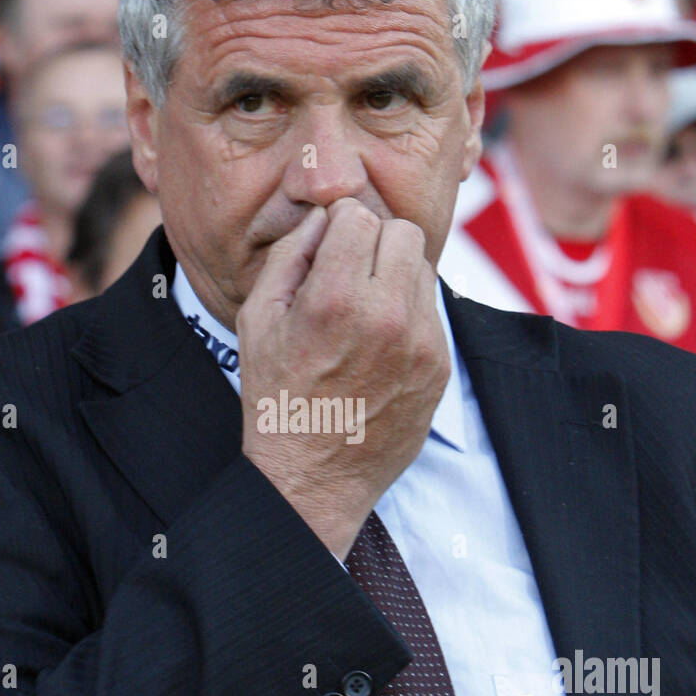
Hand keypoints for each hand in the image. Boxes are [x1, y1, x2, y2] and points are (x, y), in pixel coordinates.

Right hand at [238, 198, 449, 559]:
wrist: (313, 479)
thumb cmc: (277, 398)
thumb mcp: (257, 320)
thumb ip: (291, 255)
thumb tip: (325, 217)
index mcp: (336, 299)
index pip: (359, 215)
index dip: (339, 226)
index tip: (328, 249)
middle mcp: (386, 316)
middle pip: (403, 232)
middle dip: (374, 244)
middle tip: (349, 274)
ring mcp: (421, 343)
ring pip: (423, 269)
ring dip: (395, 276)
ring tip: (363, 311)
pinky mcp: (439, 366)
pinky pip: (431, 311)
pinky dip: (408, 315)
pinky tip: (379, 345)